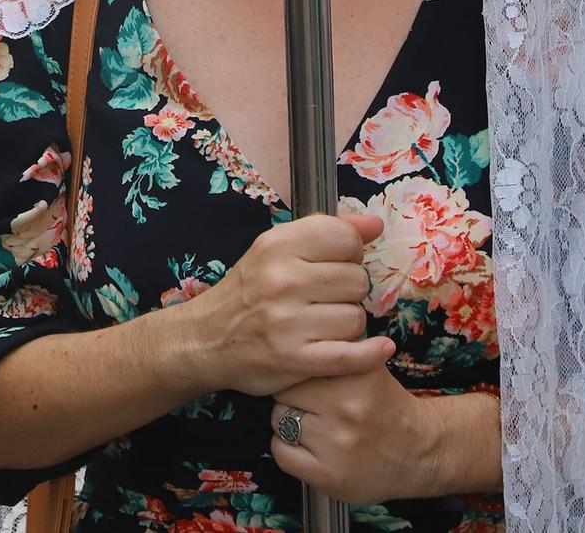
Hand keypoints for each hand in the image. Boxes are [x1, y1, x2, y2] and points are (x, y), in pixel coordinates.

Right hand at [173, 211, 393, 399]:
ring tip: (326, 323)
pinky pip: (351, 355)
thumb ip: (326, 231)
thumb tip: (374, 224)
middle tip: (327, 298)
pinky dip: (370, 354)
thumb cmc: (248, 291)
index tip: (337, 263)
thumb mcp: (275, 248)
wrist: (205, 339)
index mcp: (277, 245)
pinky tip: (379, 349)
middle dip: (349, 291)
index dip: (350, 252)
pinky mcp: (294, 360)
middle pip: (357, 281)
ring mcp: (287, 323)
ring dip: (348, 324)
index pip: (345, 239)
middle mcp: (282, 280)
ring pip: (356, 318)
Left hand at [272, 369, 482, 506]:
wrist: (420, 451)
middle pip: (284, 394)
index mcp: (357, 375)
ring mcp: (336, 445)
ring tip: (314, 426)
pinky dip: (289, 450)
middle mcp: (346, 408)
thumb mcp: (369, 368)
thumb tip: (297, 343)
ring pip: (279, 422)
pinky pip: (282, 454)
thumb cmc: (388, 407)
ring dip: (289, 423)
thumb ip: (337, 352)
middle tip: (311, 406)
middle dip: (292, 398)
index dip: (301, 374)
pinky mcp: (329, 476)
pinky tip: (310, 448)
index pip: (299, 366)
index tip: (309, 381)